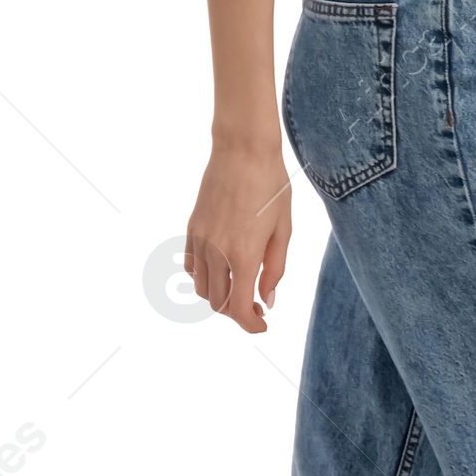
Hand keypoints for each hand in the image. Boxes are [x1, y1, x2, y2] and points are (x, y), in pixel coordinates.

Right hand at [185, 141, 291, 331]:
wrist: (243, 149)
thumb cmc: (272, 185)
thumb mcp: (284, 230)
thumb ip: (275, 269)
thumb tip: (268, 300)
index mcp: (244, 255)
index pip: (239, 308)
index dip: (250, 325)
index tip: (262, 325)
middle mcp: (217, 252)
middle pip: (218, 302)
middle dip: (237, 312)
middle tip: (257, 306)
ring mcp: (201, 240)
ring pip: (201, 287)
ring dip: (219, 296)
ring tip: (239, 288)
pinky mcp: (192, 228)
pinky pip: (191, 266)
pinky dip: (204, 277)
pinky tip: (222, 269)